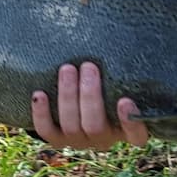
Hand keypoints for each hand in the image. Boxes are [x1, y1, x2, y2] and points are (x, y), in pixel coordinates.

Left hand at [31, 61, 148, 151]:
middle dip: (90, 95)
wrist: (80, 98)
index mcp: (126, 130)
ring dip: (67, 96)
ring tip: (67, 69)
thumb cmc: (108, 82)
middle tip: (88, 66)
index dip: (130, 121)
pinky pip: (47, 131)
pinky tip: (39, 93)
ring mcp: (79, 140)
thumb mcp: (120, 80)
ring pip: (71, 127)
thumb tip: (129, 35)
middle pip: (95, 126)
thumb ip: (125, 71)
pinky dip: (41, 113)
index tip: (125, 100)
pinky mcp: (57, 139)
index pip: (136, 135)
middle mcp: (104, 139)